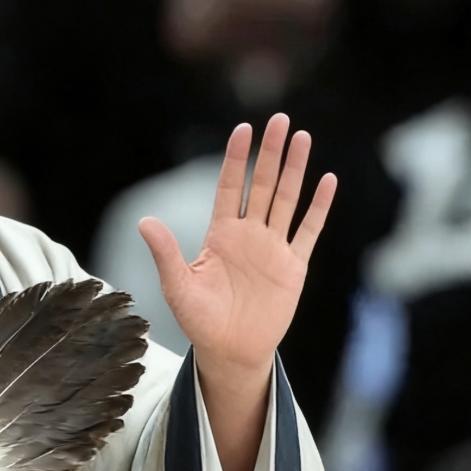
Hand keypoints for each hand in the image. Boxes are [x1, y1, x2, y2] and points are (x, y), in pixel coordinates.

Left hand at [139, 114, 336, 374]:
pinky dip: (318, 207)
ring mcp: (273, 248)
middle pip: (263, 184)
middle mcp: (248, 234)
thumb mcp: (178, 285)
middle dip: (271, 152)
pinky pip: (308, 231)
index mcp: (220, 234)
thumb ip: (165, 252)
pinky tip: (327, 181)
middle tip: (280, 119)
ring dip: (296, 170)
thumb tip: (144, 221)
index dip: (236, 158)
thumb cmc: (199, 319)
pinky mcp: (293, 267)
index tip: (243, 129)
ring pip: (287, 200)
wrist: (230, 350)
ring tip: (303, 137)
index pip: (230, 186)